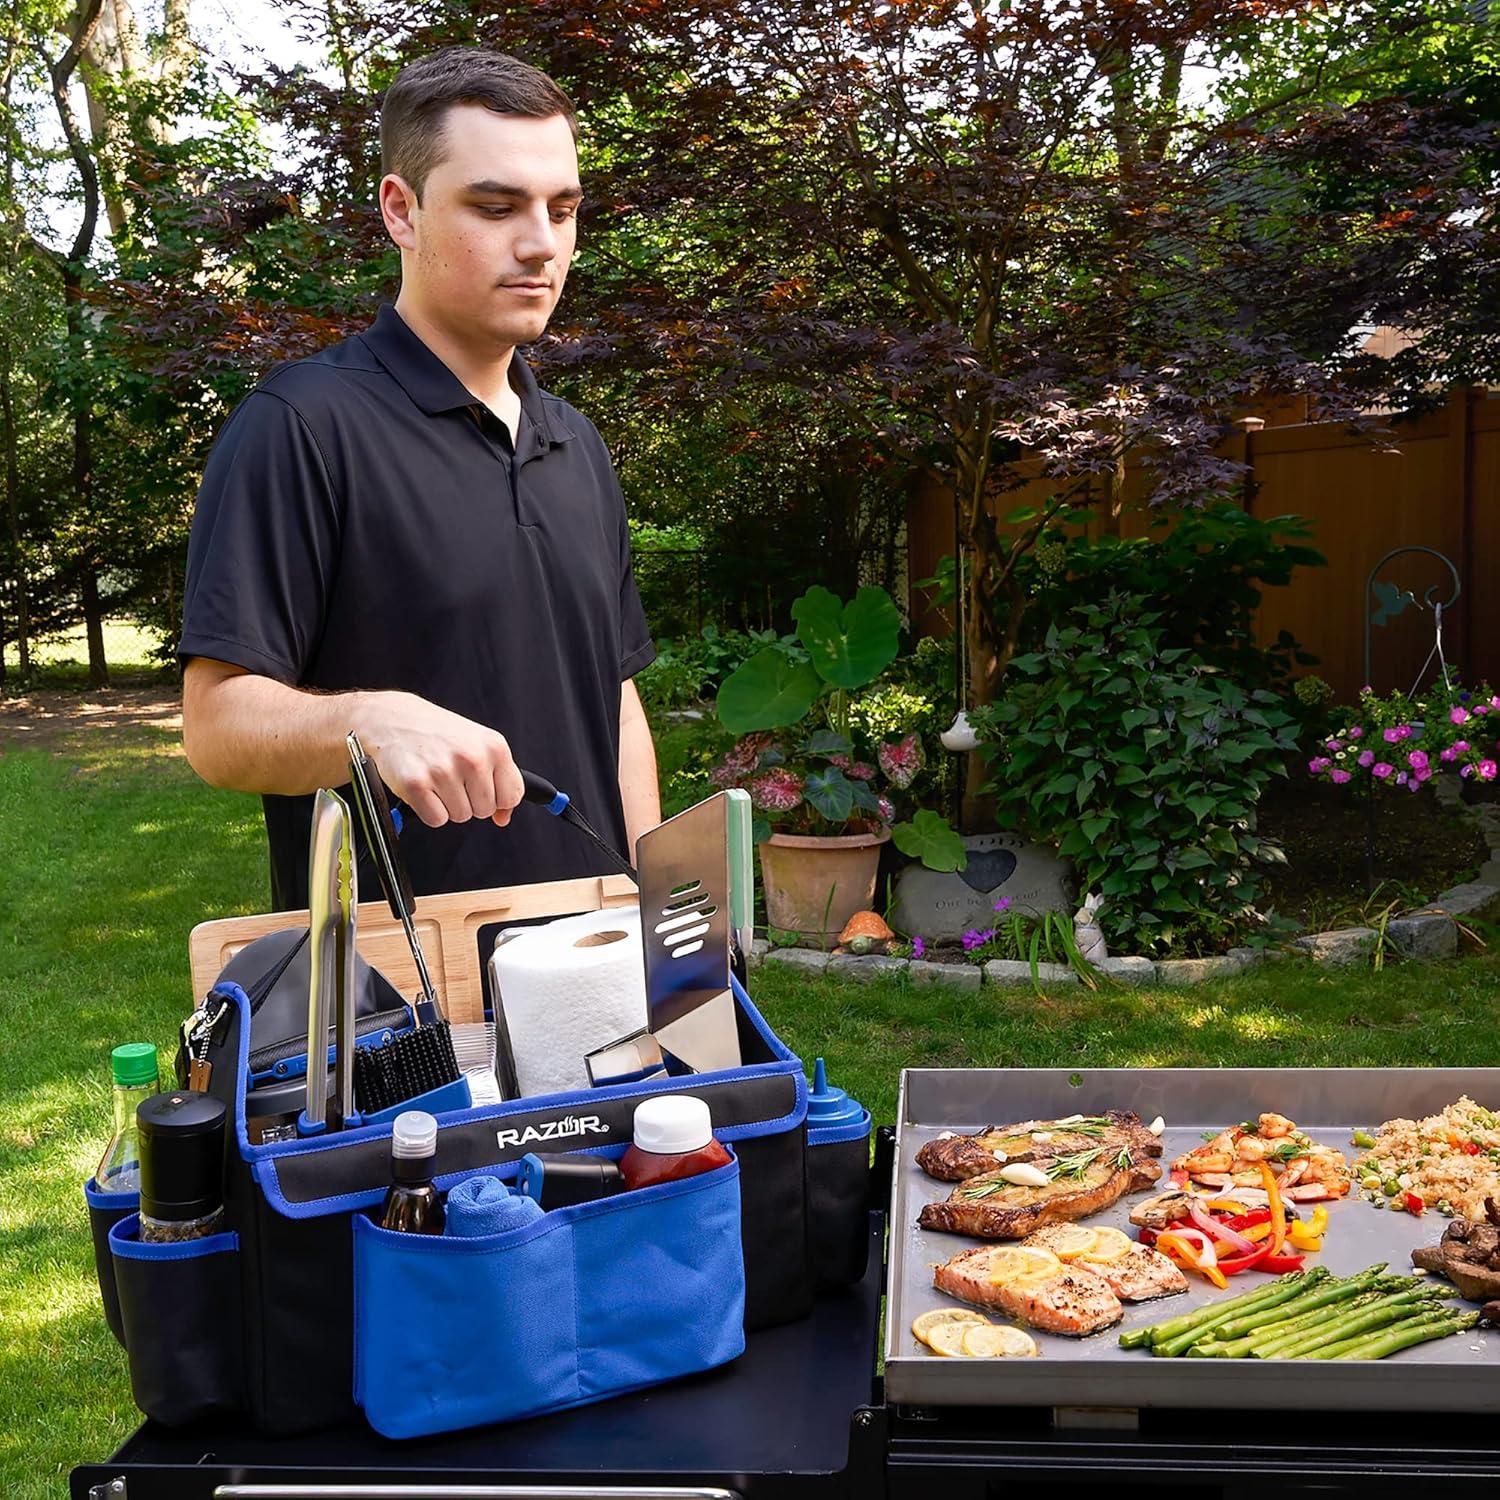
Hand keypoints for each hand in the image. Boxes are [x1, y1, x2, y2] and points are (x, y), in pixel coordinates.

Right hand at [351, 692, 523, 827]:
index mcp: (494, 746)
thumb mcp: (478, 745)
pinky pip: (436, 820)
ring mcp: (444, 771)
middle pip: (485, 810)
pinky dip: (428, 810)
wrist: (392, 718)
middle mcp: (472, 758)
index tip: (481, 786)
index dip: (496, 798)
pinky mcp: (417, 785)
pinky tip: (423, 786)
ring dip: (447, 804)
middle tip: (451, 776)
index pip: (512, 796)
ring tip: (436, 778)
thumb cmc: (438, 733)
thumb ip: (499, 779)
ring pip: (460, 816)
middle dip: (469, 800)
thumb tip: (504, 817)